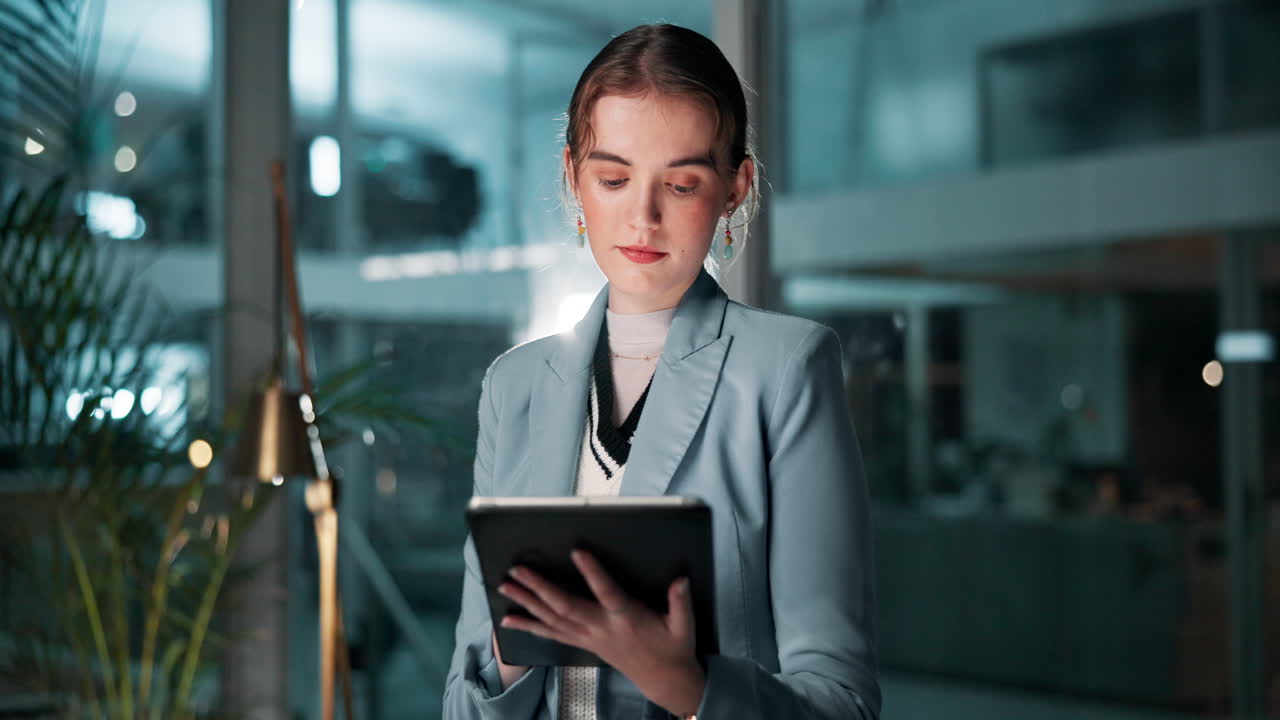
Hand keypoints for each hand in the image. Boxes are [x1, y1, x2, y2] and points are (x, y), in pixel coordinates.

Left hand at [498, 550, 705, 716]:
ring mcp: (589, 638)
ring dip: (527, 602)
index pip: (607, 592)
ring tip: (505, 587)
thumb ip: (680, 601)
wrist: (665, 680)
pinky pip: (551, 634)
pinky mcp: (584, 644)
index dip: (592, 572)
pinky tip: (510, 619)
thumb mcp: (684, 626)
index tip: (578, 551)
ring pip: (552, 619)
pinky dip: (529, 625)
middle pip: (565, 606)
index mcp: (626, 619)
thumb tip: (680, 579)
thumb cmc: (673, 648)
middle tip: (518, 570)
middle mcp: (602, 629)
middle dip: (539, 587)